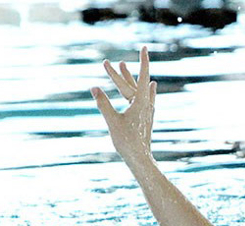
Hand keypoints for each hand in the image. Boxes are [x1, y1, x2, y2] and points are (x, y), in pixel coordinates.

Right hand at [90, 47, 156, 162]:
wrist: (140, 158)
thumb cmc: (126, 141)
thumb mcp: (112, 121)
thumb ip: (103, 103)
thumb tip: (94, 87)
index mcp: (141, 102)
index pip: (142, 76)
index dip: (143, 61)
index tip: (144, 47)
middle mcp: (146, 105)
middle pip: (134, 84)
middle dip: (122, 73)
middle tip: (110, 62)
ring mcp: (147, 111)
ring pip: (138, 90)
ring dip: (129, 79)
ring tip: (122, 66)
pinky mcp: (145, 118)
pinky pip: (144, 98)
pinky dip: (142, 89)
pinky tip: (150, 87)